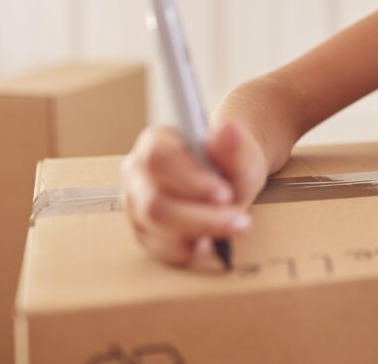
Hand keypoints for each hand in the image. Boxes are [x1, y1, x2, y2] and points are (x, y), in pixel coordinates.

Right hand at [121, 120, 267, 266]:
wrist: (229, 180)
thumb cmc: (230, 163)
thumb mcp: (241, 154)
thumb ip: (234, 145)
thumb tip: (229, 128)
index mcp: (156, 141)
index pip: (159, 158)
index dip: (190, 179)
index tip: (224, 193)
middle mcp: (138, 172)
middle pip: (155, 201)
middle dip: (200, 216)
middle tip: (238, 219)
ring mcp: (136, 203)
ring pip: (155, 227)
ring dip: (198, 232)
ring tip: (233, 227)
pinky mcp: (143, 231)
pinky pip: (158, 248)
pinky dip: (188, 249)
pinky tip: (212, 243)